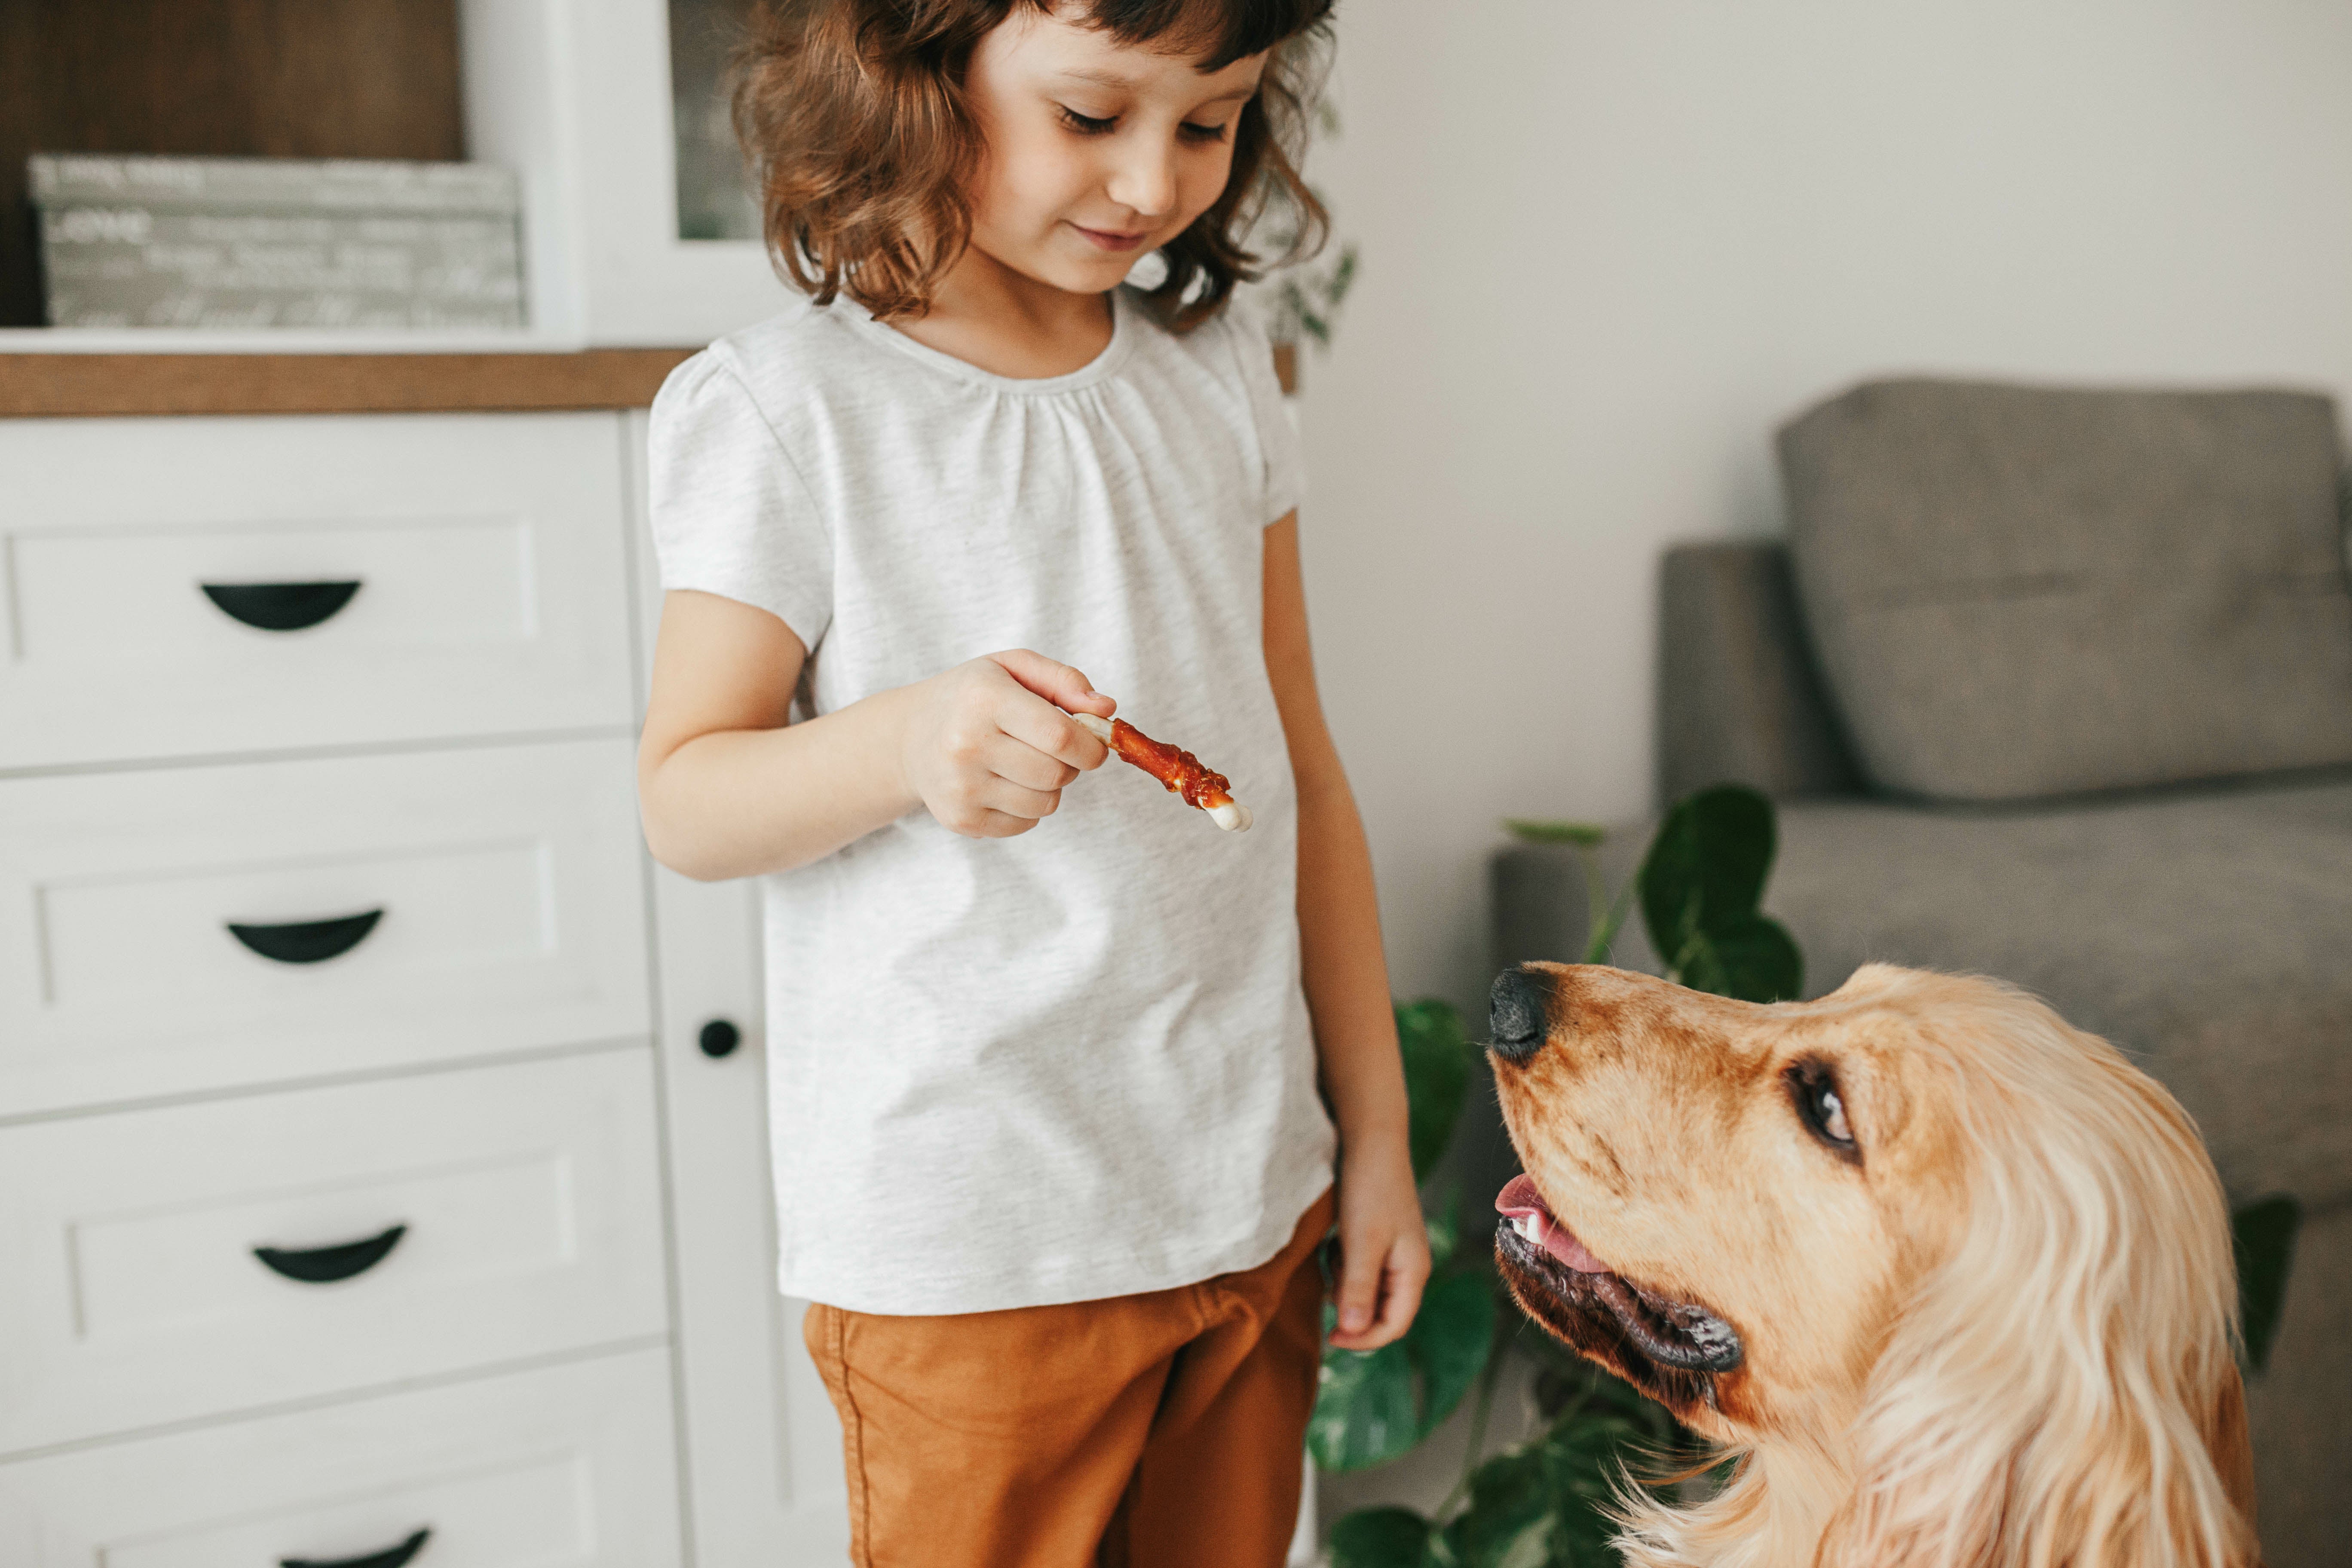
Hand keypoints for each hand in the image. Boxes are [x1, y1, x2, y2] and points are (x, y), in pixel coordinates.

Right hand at [899, 651, 1114, 837]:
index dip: (1091, 745)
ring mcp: (960, 788)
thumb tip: (1107, 709)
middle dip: (1071, 764)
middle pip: (1056, 774)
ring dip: (1051, 787)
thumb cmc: (972, 697)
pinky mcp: (960, 820)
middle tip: (1054, 749)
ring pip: (1045, 804)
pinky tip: (1005, 783)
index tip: (1093, 743)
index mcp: (983, 700)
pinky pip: (1025, 824)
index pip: (1060, 737)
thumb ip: (1064, 680)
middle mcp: (965, 745)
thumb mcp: (1012, 667)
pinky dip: (1028, 807)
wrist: (909, 736)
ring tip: (1025, 763)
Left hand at [1328, 1138, 1430, 1350]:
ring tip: (1335, 1253)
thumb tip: (1354, 1332)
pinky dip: (1343, 1264)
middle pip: (1380, 1311)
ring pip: (1366, 1290)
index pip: (1394, 1326)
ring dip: (1345, 1283)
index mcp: (1413, 1272)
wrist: (1370, 1140)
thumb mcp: (1361, 1242)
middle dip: (1352, 1306)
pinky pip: (1359, 1269)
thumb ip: (1359, 1288)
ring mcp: (1394, 1252)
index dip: (1363, 1340)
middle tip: (1330, 1281)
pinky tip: (1336, 1242)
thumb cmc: (1370, 1189)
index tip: (1330, 1336)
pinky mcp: (1378, 1239)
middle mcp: (1409, 1266)